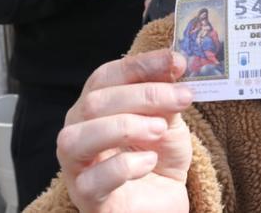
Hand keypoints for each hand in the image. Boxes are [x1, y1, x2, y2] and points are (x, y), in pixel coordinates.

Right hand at [58, 50, 194, 212]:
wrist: (161, 203)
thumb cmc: (157, 159)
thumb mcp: (168, 121)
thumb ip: (166, 97)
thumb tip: (173, 65)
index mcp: (95, 107)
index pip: (107, 76)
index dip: (141, 65)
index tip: (177, 62)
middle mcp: (78, 131)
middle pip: (95, 102)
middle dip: (144, 95)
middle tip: (183, 98)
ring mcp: (77, 166)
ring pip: (79, 138)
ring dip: (125, 127)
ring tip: (160, 130)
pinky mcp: (86, 197)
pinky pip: (94, 179)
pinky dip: (125, 166)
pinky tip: (149, 162)